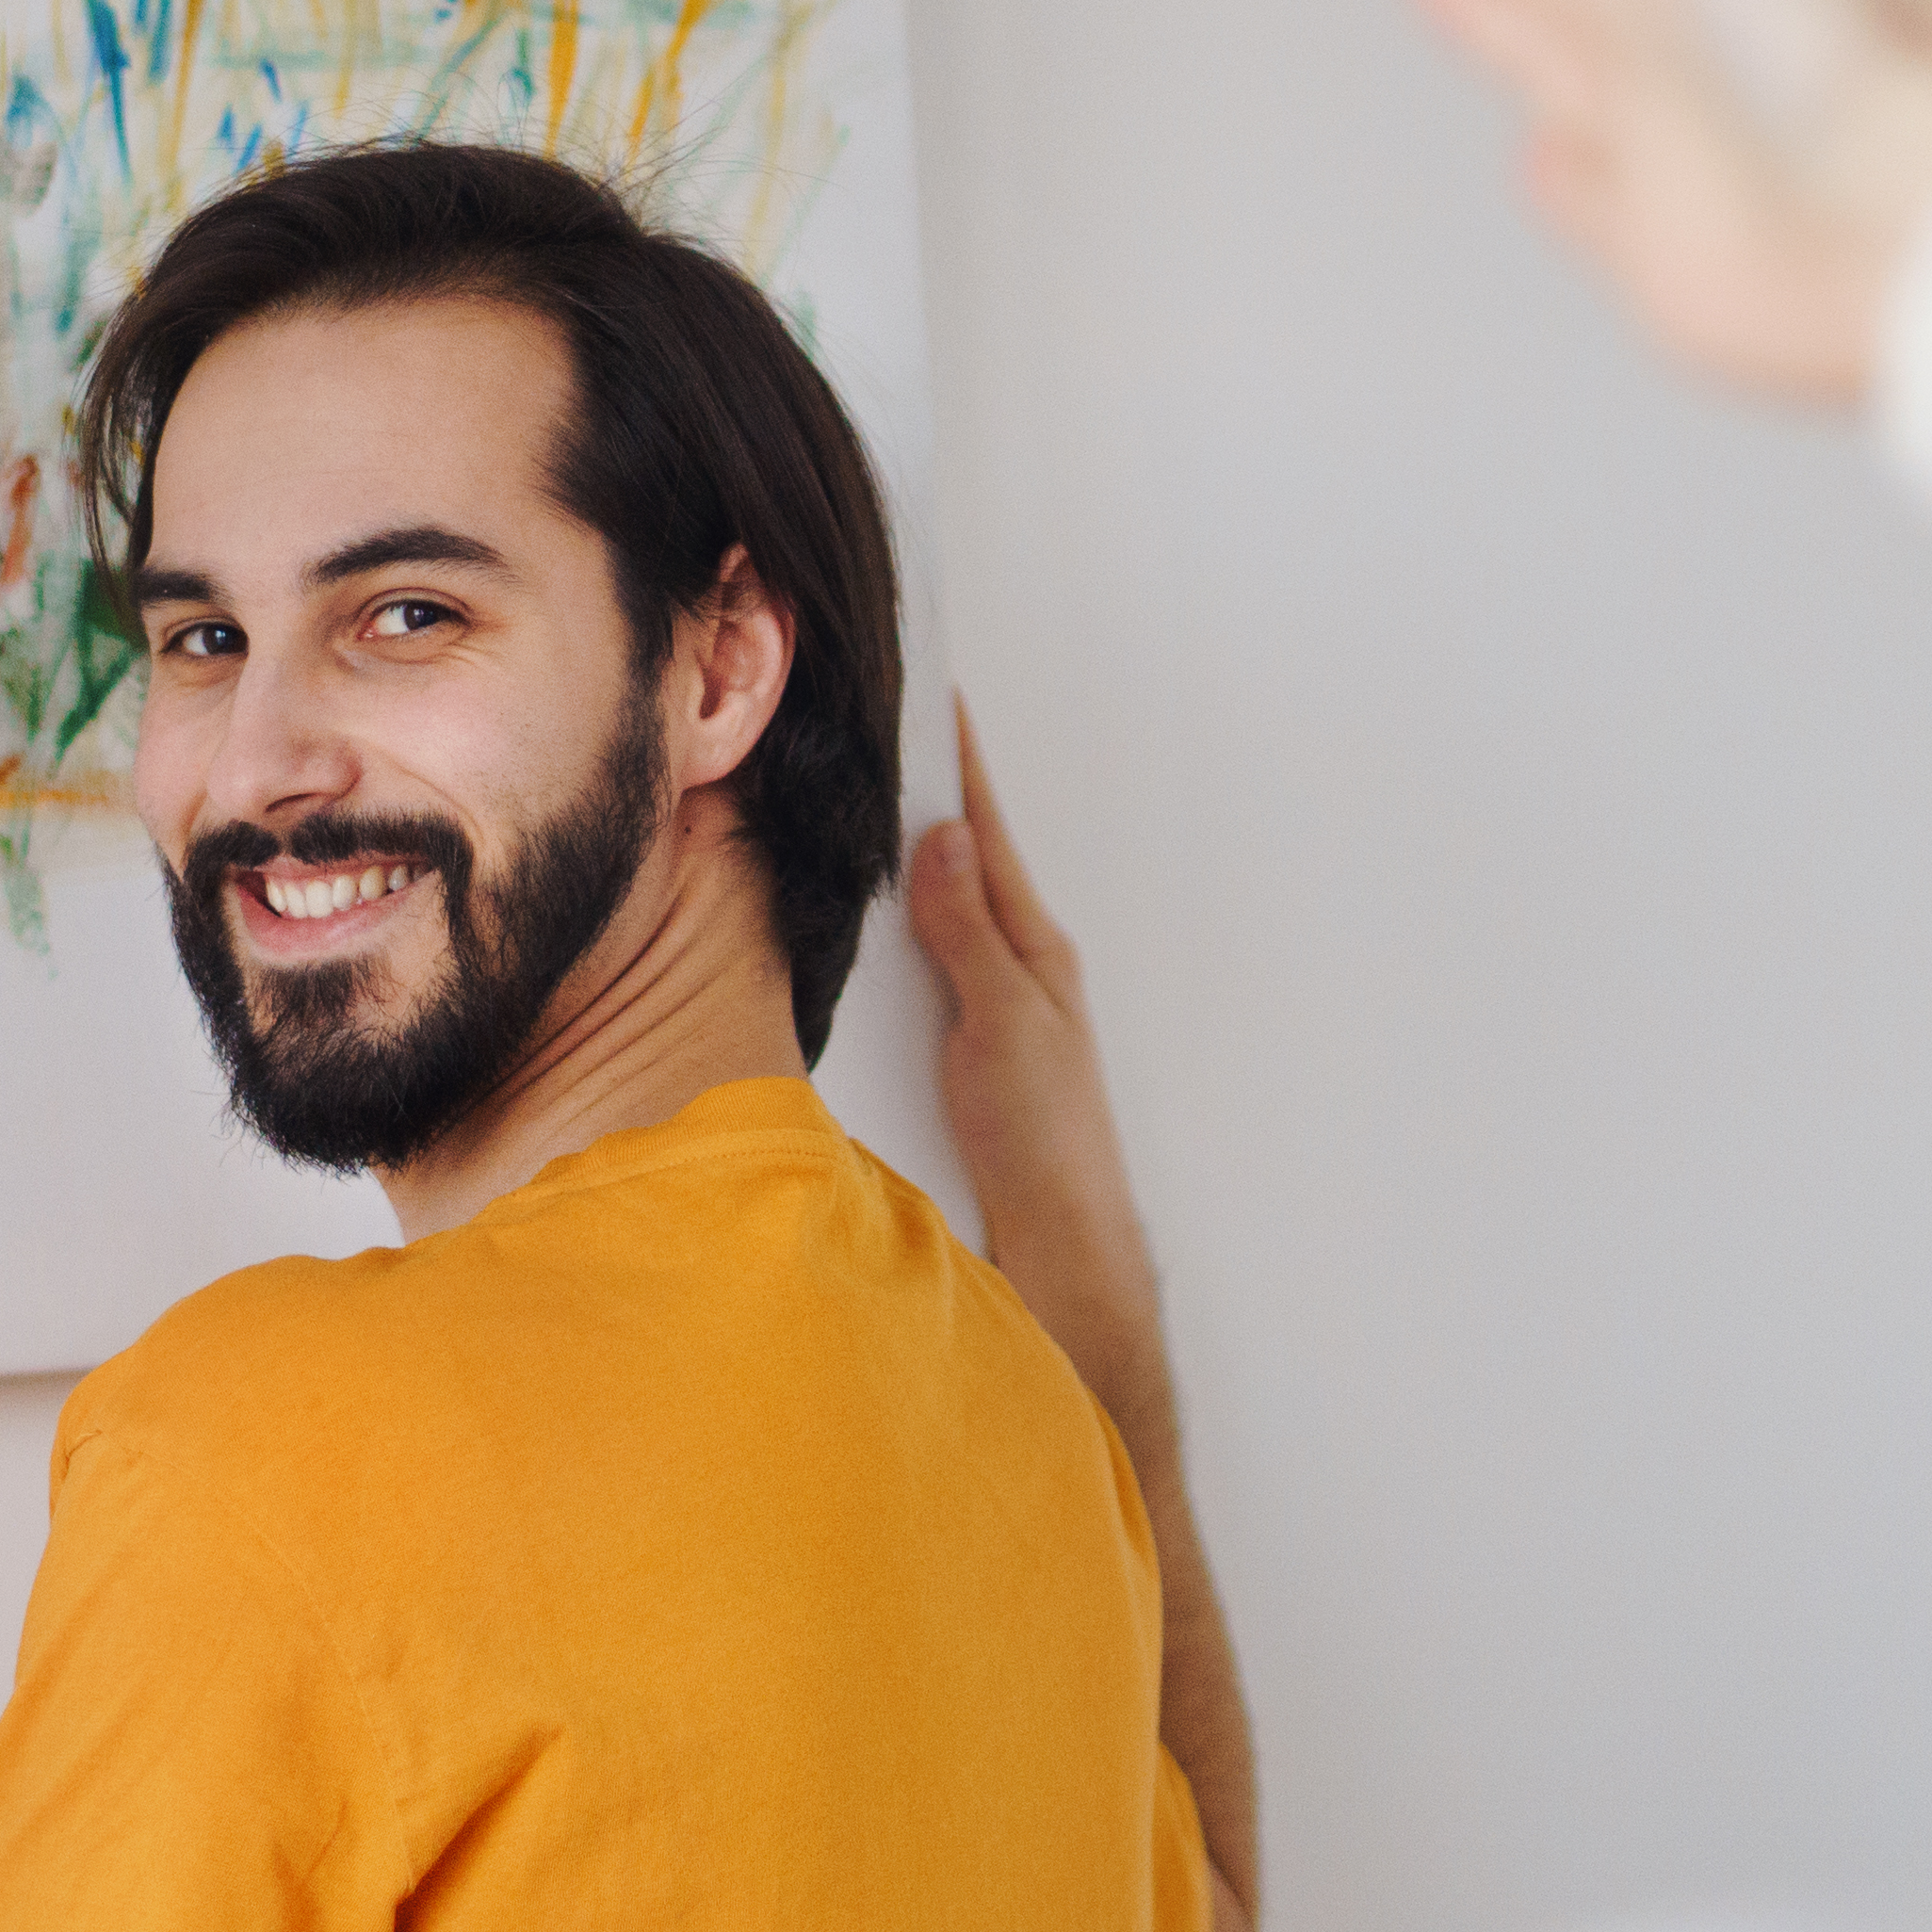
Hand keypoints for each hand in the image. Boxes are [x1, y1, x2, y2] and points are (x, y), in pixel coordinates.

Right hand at [907, 705, 1173, 1462]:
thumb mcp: (1006, 1023)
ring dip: (910, 850)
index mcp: (1031, 945)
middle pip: (962, 856)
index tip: (933, 689)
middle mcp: (1012, 963)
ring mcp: (989, 1003)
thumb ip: (970, 932)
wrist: (1060, 1242)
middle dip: (924, 786)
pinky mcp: (964, 1044)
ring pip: (941, 906)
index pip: (984, 829)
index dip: (956, 761)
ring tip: (871, 790)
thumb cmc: (1048, 1141)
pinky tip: (874, 909)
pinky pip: (927, 957)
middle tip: (887, 717)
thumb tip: (944, 837)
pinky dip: (901, 916)